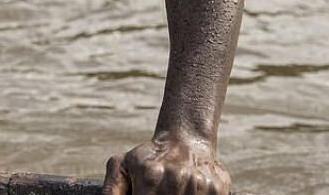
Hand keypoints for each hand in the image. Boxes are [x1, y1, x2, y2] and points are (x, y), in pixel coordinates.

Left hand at [101, 135, 230, 194]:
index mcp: (150, 176)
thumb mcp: (122, 166)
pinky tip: (187, 190)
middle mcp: (176, 179)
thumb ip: (111, 190)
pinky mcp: (217, 189)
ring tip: (172, 189)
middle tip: (159, 191)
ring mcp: (199, 184)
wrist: (186, 138)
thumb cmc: (150, 157)